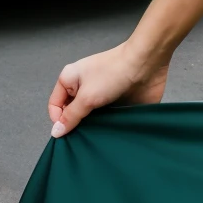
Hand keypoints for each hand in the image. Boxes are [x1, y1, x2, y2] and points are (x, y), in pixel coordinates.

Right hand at [48, 42, 168, 136]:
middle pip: (73, 113)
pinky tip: (111, 134)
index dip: (58, 120)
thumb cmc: (115, 71)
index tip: (67, 135)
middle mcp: (84, 88)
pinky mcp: (117, 103)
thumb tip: (56, 132)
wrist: (147, 63)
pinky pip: (108, 120)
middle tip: (83, 139)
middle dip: (77, 126)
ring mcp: (101, 96)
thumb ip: (71, 116)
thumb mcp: (87, 96)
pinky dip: (109, 127)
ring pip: (91, 119)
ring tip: (98, 137)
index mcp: (70, 80)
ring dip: (94, 128)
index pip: (55, 106)